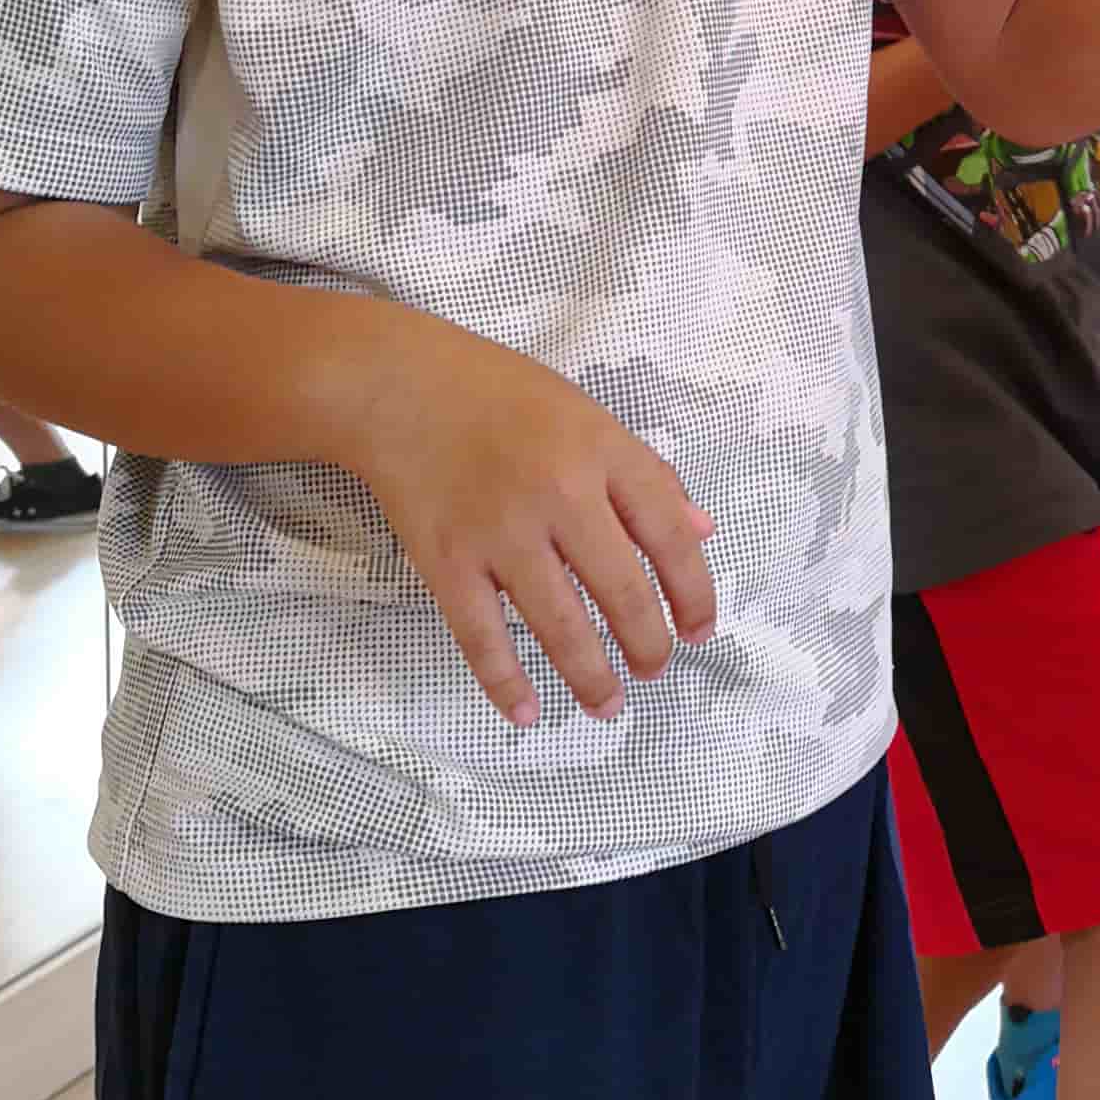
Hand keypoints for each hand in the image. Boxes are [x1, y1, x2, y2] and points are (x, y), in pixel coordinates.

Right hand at [354, 329, 717, 731]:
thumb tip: (701, 531)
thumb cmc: (498, 395)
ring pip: (560, 626)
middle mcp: (559, 494)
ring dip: (591, 676)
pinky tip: (527, 713)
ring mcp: (500, 532)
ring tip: (607, 704)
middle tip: (654, 669)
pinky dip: (506, 683)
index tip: (700, 629)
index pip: (669, 535)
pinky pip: (482, 636)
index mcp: (601, 451)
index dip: (694, 592)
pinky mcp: (446, 561)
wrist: (398, 386)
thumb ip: (646, 474)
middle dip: (647, 644)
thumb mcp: (588, 415)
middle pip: (622, 591)